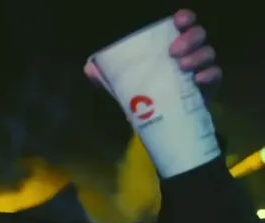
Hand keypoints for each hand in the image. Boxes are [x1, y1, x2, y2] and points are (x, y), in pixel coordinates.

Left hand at [83, 10, 220, 96]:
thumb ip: (108, 76)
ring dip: (198, 56)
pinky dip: (209, 75)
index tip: (178, 21)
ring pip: (208, 53)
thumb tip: (88, 68)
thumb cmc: (145, 94)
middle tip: (174, 51)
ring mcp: (201, 68)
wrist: (159, 122)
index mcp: (170, 45)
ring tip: (183, 66)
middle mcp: (189, 52)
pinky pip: (216, 75)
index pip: (183, 24)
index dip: (184, 18)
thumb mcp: (124, 85)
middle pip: (198, 35)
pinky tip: (198, 80)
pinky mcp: (209, 86)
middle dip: (189, 39)